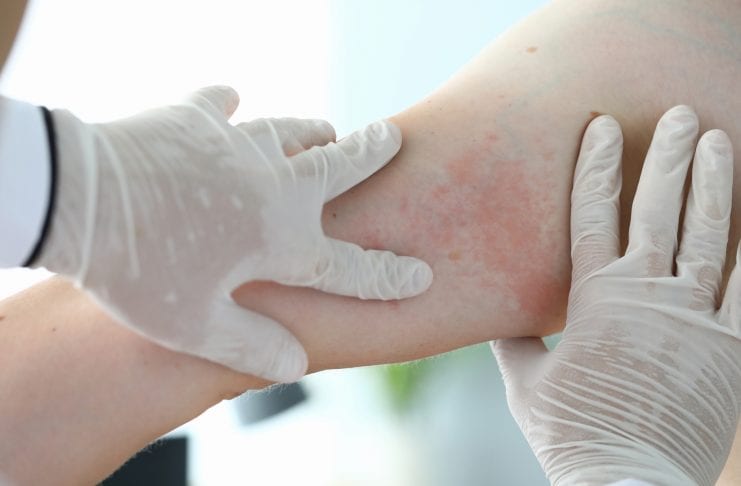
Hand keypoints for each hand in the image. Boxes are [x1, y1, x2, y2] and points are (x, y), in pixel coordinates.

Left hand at [37, 86, 432, 381]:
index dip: (390, 276)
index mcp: (281, 242)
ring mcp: (237, 145)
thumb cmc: (141, 272)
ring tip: (327, 130)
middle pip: (340, 166)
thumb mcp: (195, 328)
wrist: (82, 200)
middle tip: (393, 136)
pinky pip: (221, 104)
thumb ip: (253, 345)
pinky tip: (232, 101)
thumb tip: (298, 363)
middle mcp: (274, 187)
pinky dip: (229, 104)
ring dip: (313, 131)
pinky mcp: (195, 118)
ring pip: (292, 130)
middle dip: (372, 153)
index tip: (423, 274)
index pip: (351, 267)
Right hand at [492, 106, 739, 484]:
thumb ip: (515, 342)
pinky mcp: (731, 345)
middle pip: (656, 209)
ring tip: (719, 138)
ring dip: (713, 182)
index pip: (592, 213)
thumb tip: (495, 318)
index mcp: (594, 297)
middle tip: (678, 113)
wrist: (623, 481)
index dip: (597, 165)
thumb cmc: (570, 433)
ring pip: (708, 233)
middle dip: (666, 154)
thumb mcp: (525, 384)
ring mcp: (694, 317)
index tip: (603, 126)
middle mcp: (646, 293)